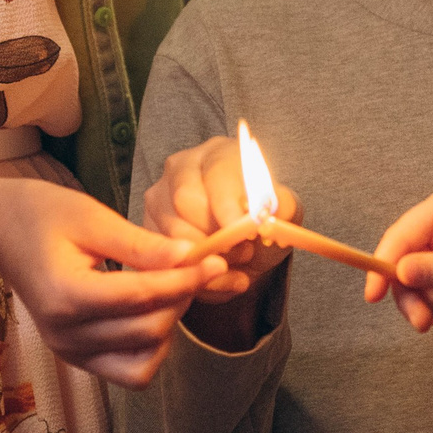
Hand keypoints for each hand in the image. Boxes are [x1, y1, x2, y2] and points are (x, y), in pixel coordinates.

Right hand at [0, 179, 218, 386]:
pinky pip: (127, 370)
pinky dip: (149, 346)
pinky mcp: (76, 358)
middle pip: (146, 331)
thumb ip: (140, 244)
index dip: (184, 280)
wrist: (2, 233)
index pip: (141, 297)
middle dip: (181, 298)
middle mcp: (65, 335)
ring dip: (168, 327)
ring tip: (172, 288)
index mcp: (65, 296)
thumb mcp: (92, 217)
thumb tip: (190, 256)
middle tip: (196, 267)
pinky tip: (152, 310)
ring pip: (142, 361)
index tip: (214, 260)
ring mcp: (69, 352)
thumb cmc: (44, 215)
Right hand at [143, 136, 300, 303]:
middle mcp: (182, 168)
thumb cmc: (261, 221)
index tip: (247, 234)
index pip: (215, 175)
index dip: (229, 207)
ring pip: (171, 232)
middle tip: (243, 250)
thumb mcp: (285, 211)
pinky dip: (193, 276)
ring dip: (206, 258)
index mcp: (218, 154)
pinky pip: (163, 256)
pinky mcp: (147, 227)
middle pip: (185, 200)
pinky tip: (214, 278)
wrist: (246, 244)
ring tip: (234, 262)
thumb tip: (269, 212)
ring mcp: (159, 196)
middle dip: (216, 235)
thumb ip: (284, 206)